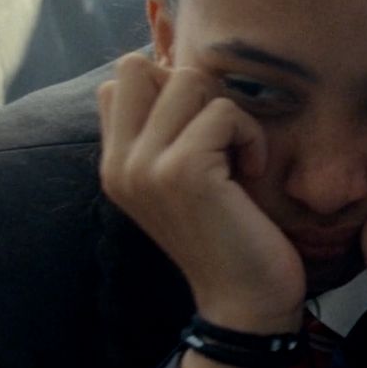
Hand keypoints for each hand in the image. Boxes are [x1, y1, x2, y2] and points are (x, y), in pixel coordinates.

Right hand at [97, 54, 302, 331]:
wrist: (245, 302)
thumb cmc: (232, 235)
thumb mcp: (190, 179)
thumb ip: (171, 131)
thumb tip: (182, 69)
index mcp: (115, 163)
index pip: (121, 80)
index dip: (172, 86)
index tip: (205, 128)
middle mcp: (118, 163)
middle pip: (139, 66)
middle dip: (194, 87)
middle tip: (220, 135)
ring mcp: (144, 166)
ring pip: (187, 79)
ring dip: (228, 109)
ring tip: (237, 154)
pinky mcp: (182, 171)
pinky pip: (224, 111)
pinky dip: (250, 133)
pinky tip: (251, 170)